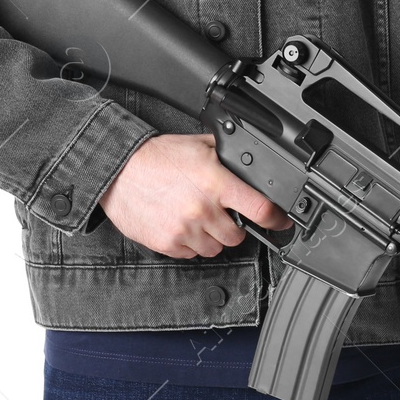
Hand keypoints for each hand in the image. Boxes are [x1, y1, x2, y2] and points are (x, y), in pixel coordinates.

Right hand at [98, 133, 291, 257]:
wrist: (118, 170)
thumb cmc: (156, 157)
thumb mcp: (199, 145)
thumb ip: (227, 156)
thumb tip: (253, 163)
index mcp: (215, 183)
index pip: (260, 210)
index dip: (276, 219)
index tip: (280, 222)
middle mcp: (202, 209)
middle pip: (237, 236)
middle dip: (233, 226)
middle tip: (219, 212)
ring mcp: (185, 230)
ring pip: (216, 249)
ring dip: (212, 237)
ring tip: (197, 218)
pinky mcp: (168, 243)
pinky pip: (192, 254)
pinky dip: (191, 244)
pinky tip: (182, 225)